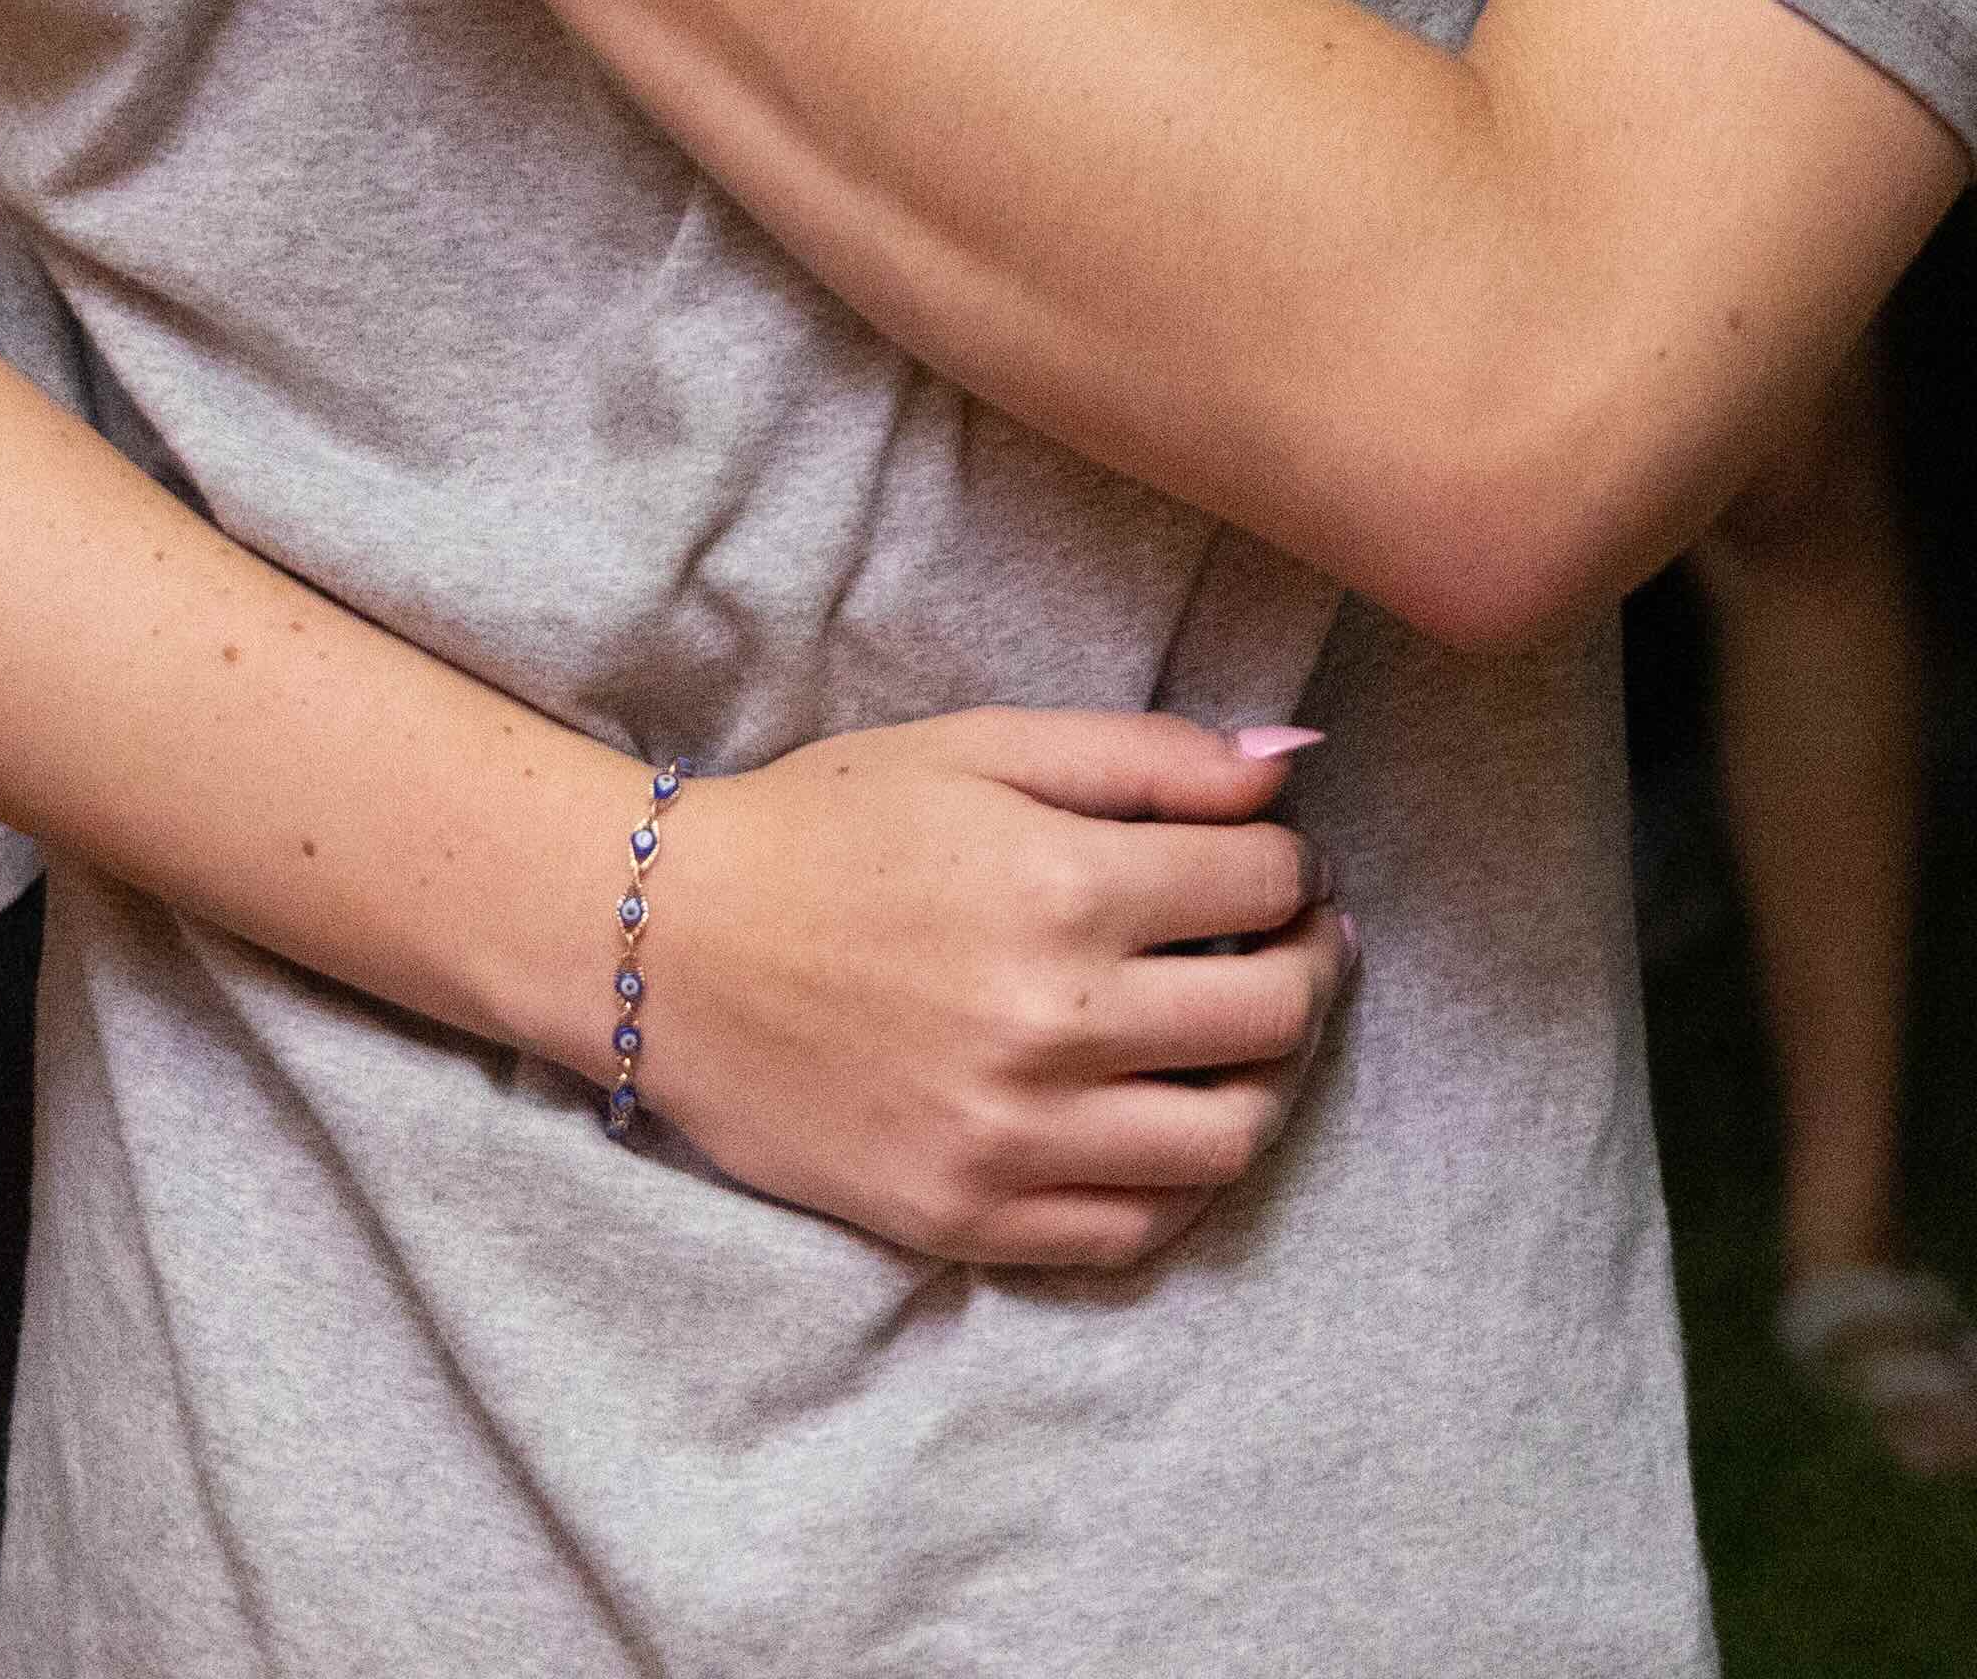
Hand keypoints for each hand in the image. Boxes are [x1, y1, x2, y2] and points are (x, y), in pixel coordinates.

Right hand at [633, 710, 1350, 1267]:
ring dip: (1270, 1078)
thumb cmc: (825, 829)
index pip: (1267, 884)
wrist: (667, 950)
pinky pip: (1136, 1229)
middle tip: (1295, 940)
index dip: (1288, 861)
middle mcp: (1053, 1026)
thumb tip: (1287, 764)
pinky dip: (1185, 1178)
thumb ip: (1146, 757)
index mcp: (1065, 888)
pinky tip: (1174, 1119)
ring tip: (1247, 1034)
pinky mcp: (967, 1217)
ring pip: (1229, 1137)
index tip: (1268, 859)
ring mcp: (1011, 1139)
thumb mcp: (981, 748)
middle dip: (1310, 960)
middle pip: (1274, 1013)